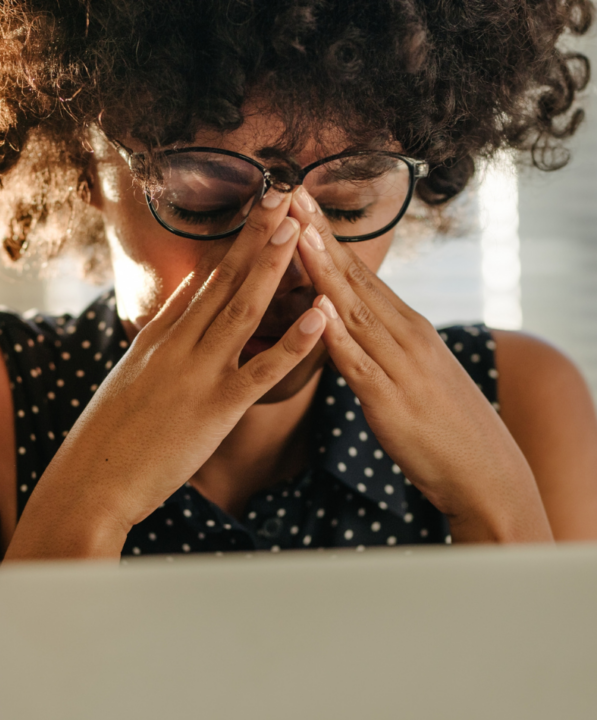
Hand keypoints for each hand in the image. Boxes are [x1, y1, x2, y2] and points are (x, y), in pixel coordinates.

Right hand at [9, 190, 327, 558]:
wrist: (90, 482)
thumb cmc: (107, 440)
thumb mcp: (128, 379)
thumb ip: (158, 339)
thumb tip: (182, 302)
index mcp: (157, 338)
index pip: (202, 282)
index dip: (233, 245)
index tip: (257, 211)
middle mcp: (177, 346)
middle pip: (223, 280)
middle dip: (256, 235)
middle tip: (283, 193)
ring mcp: (196, 374)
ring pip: (243, 310)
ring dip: (273, 267)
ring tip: (299, 228)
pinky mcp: (216, 409)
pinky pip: (263, 370)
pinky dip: (294, 342)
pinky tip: (320, 316)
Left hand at [288, 188, 552, 543]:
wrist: (483, 472)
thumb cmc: (444, 427)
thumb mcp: (414, 373)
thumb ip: (383, 347)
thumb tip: (352, 325)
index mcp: (408, 328)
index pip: (361, 274)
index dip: (327, 238)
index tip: (300, 202)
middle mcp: (406, 337)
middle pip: (355, 280)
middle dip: (319, 237)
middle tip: (289, 193)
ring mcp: (400, 367)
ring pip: (355, 312)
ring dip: (324, 272)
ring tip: (297, 235)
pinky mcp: (391, 402)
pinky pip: (359, 365)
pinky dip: (338, 337)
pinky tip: (318, 312)